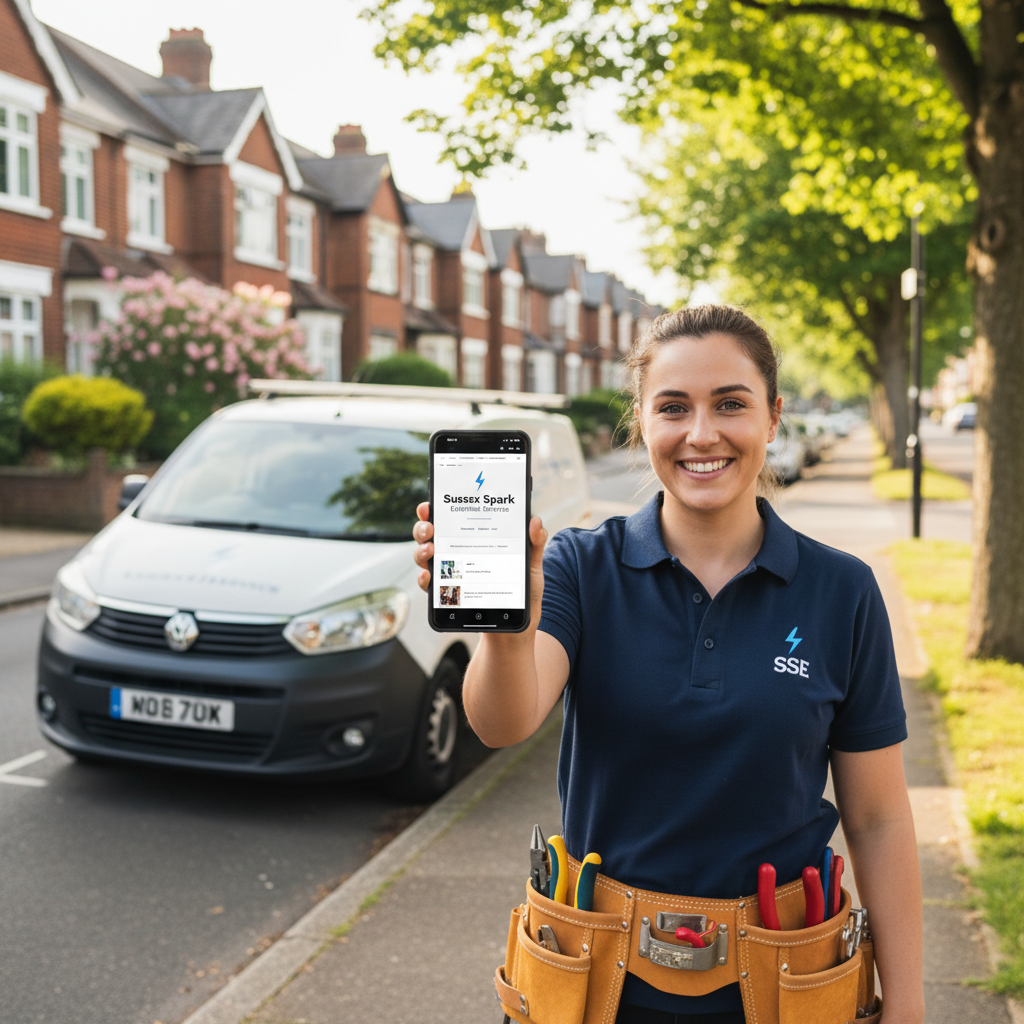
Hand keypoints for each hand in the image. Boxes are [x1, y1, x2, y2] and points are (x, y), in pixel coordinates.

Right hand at [412, 505, 548, 624]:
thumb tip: (536, 521)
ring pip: (425, 556)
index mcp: (475, 541)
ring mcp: (451, 574)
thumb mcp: (530, 566)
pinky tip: (429, 576)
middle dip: (423, 527)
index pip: (452, 519)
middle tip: (429, 528)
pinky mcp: (449, 595)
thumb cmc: (522, 593)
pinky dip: (425, 579)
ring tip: (430, 550)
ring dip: (421, 550)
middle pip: (431, 535)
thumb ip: (534, 544)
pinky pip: (430, 585)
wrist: (515, 628)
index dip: (436, 510)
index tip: (430, 505)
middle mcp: (458, 554)